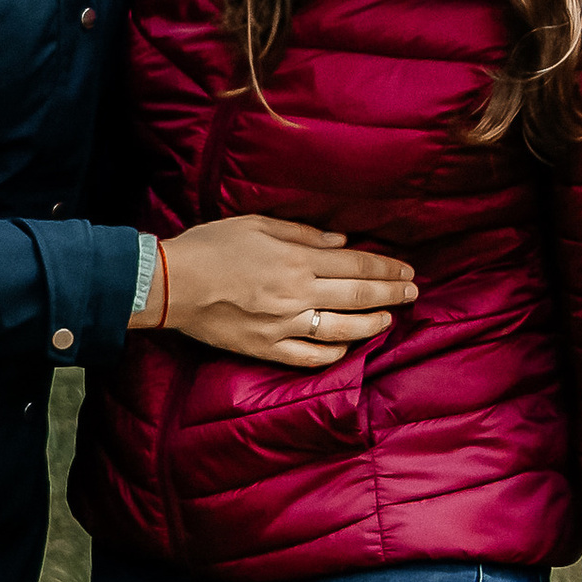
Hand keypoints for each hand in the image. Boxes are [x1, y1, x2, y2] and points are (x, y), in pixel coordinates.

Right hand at [156, 216, 415, 367]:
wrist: (169, 284)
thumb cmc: (211, 246)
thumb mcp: (258, 224)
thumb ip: (303, 234)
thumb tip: (342, 243)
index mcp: (298, 260)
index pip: (357, 264)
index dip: (387, 267)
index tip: (407, 270)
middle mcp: (298, 295)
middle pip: (358, 296)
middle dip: (391, 293)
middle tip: (413, 292)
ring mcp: (284, 326)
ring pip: (342, 330)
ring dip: (372, 324)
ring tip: (389, 319)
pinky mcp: (266, 348)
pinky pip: (310, 357)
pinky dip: (334, 353)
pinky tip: (347, 346)